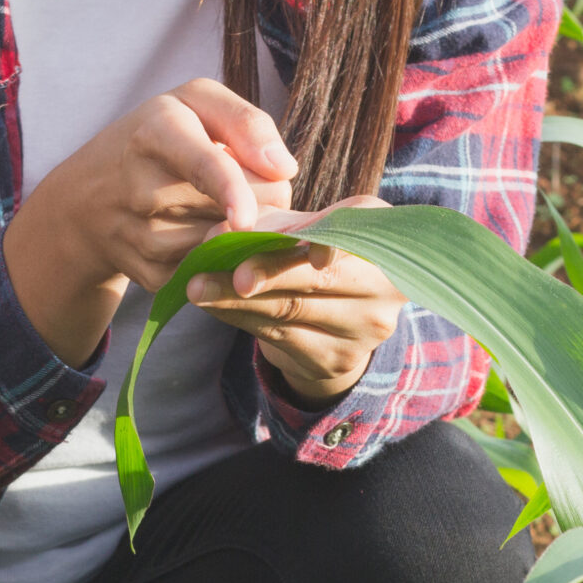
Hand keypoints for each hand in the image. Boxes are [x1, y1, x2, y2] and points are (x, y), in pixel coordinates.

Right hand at [5, 78, 295, 364]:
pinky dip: (225, 255)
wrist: (85, 199)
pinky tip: (206, 231)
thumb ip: (246, 122)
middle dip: (265, 198)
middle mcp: (144, 190)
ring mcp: (145, 240)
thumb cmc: (153, 138)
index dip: (231, 191)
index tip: (247, 217)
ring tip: (221, 203)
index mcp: (156, 134)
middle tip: (252, 181)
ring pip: (231, 245)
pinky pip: (214, 271)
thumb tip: (285, 170)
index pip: (203, 166)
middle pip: (237, 210)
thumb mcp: (193, 102)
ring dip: (246, 229)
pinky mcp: (154, 276)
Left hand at [186, 198, 404, 404]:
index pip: (355, 232)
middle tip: (224, 272)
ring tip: (197, 287)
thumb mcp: (301, 230)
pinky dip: (239, 318)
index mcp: (381, 235)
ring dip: (235, 299)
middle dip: (266, 273)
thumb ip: (269, 224)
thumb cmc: (310, 259)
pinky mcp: (337, 359)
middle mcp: (385, 283)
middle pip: (319, 278)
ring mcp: (365, 327)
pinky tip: (212, 307)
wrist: (335, 322)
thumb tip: (225, 231)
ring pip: (292, 310)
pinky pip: (279, 336)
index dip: (324, 238)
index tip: (287, 240)